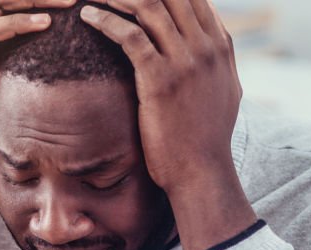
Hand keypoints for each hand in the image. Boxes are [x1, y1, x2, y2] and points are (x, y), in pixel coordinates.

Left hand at [81, 0, 256, 249]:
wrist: (200, 172)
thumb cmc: (205, 139)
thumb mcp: (222, 92)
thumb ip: (216, 63)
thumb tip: (211, 47)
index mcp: (220, 45)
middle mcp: (206, 46)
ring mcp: (185, 61)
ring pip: (149, 6)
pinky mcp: (160, 79)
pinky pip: (130, 35)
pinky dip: (106, 20)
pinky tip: (87, 16)